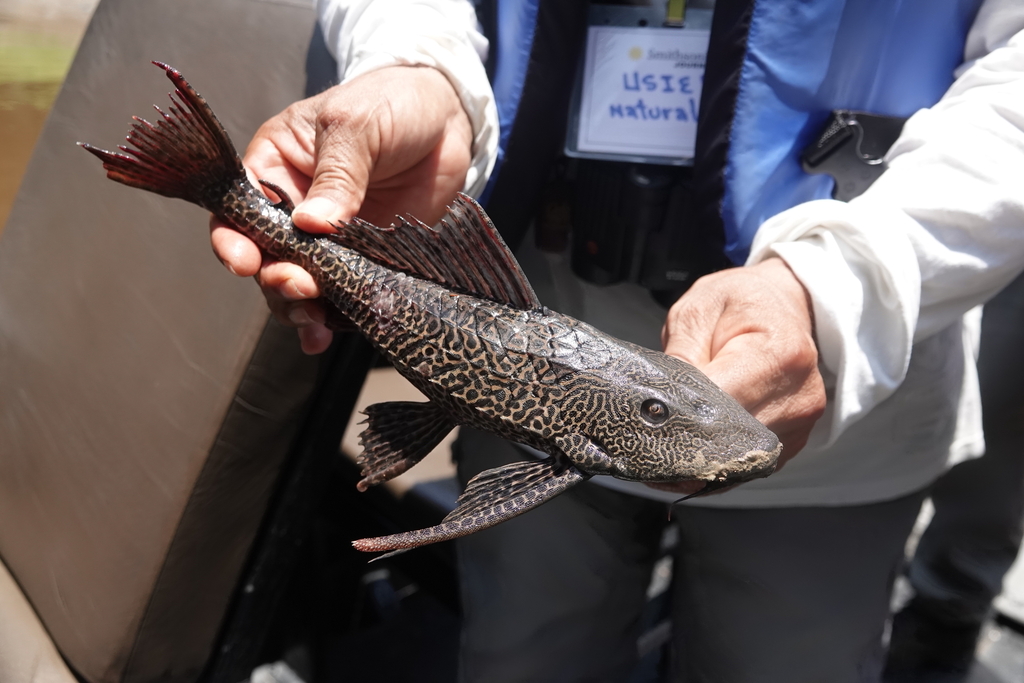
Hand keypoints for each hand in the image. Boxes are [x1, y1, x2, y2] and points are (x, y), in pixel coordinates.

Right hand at [210, 65, 473, 352]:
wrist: (448, 118)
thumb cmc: (390, 103)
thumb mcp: (356, 125)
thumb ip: (337, 173)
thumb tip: (312, 225)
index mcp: (275, 166)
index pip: (238, 209)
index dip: (234, 239)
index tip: (246, 261)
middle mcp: (295, 209)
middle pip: (267, 258)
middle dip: (277, 280)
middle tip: (301, 287)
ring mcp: (331, 240)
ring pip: (300, 285)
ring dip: (302, 307)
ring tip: (316, 321)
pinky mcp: (366, 260)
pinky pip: (344, 295)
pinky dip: (337, 317)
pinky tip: (333, 332)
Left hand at [653, 257, 825, 492]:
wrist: (780, 306)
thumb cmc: (738, 304)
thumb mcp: (697, 311)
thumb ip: (681, 357)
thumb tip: (659, 403)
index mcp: (779, 354)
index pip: (721, 403)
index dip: (679, 414)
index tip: (645, 416)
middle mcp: (799, 396)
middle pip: (729, 439)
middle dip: (684, 439)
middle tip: (643, 437)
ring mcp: (800, 425)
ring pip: (736, 459)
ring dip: (699, 454)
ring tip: (667, 438)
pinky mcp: (793, 443)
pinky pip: (746, 464)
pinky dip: (716, 460)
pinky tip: (693, 444)